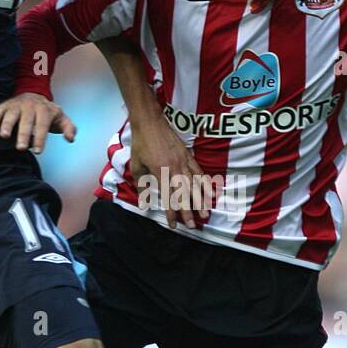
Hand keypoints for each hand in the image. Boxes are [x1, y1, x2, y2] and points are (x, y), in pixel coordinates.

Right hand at [0, 92, 75, 153]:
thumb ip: (69, 129)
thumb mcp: (62, 119)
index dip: (40, 138)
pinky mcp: (6, 105)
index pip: (43, 125)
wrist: (35, 95)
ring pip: (12, 114)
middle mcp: (30, 106)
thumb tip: (70, 139)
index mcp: (45, 110)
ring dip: (8, 124)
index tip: (38, 151)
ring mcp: (17, 105)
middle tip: (21, 148)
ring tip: (5, 136)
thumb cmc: (49, 114)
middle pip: (27, 120)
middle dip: (24, 134)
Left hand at [129, 113, 213, 228]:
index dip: (170, 212)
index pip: (167, 196)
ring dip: (200, 200)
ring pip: (194, 184)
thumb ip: (142, 185)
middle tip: (193, 225)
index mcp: (159, 172)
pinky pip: (199, 171)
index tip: (173, 225)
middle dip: (189, 211)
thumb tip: (144, 203)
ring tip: (205, 213)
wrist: (151, 122)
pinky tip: (210, 193)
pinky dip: (205, 183)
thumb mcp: (136, 166)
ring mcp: (183, 161)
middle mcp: (173, 168)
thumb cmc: (141, 144)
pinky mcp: (188, 155)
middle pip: (183, 193)